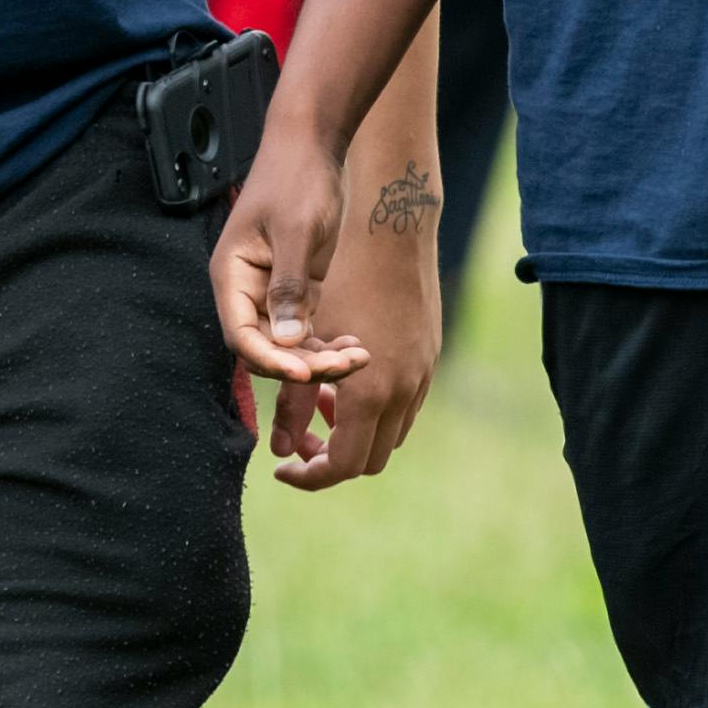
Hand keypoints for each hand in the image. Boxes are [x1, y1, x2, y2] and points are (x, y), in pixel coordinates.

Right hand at [210, 109, 403, 482]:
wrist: (312, 143)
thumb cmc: (297, 178)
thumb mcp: (297, 232)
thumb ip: (289, 288)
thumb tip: (285, 343)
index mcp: (232, 275)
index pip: (241, 336)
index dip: (270, 360)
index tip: (306, 372)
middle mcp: (246, 289)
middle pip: (266, 347)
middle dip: (304, 362)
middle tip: (348, 363)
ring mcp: (270, 290)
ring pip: (289, 344)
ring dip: (321, 356)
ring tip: (360, 355)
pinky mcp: (295, 287)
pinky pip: (305, 328)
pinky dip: (327, 342)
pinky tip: (355, 345)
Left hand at [266, 161, 445, 489]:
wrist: (395, 231)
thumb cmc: (343, 277)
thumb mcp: (312, 339)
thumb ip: (294, 396)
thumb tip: (278, 446)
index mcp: (368, 393)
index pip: (341, 466)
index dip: (310, 477)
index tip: (284, 469)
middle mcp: (401, 393)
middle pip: (369, 461)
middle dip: (332, 460)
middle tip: (301, 442)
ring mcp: (421, 376)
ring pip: (391, 435)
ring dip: (356, 434)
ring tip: (322, 406)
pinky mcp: (429, 358)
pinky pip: (406, 407)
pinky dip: (378, 411)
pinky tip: (351, 382)